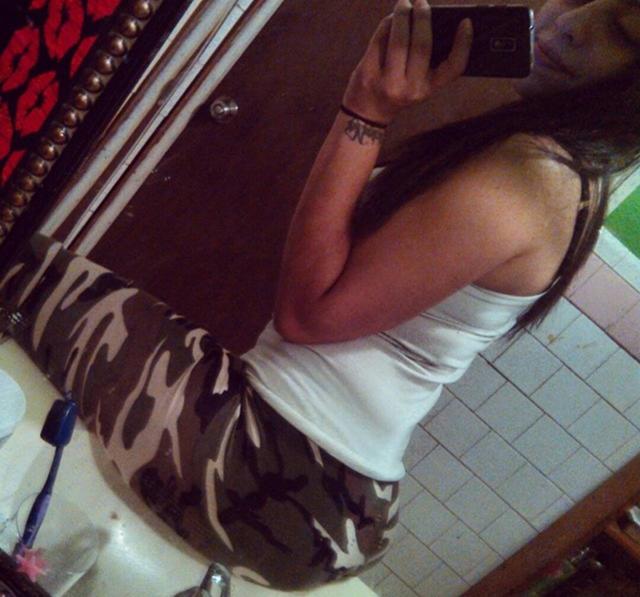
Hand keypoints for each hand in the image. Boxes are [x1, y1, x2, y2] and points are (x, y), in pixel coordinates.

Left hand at [342, 0, 472, 125]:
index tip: (466, 23)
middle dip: (423, 18)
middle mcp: (410, 88)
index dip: (463, 45)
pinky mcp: (368, 73)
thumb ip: (426, 60)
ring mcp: (388, 82)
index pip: (453, 68)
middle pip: (422, 45)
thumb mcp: (417, 84)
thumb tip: (427, 19)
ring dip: (403, 15)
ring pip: (399, 40)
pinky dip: (386, 25)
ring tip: (404, 3)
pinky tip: (390, 18)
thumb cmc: (396, 91)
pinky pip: (379, 40)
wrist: (366, 114)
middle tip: (421, 2)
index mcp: (428, 89)